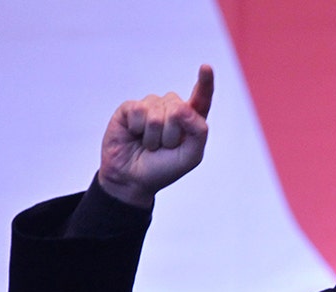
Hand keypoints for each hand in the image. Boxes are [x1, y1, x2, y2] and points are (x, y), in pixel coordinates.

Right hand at [97, 64, 214, 206]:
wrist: (131, 179)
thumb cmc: (163, 168)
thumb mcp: (191, 156)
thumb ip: (199, 132)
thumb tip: (182, 107)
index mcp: (190, 120)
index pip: (201, 98)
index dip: (204, 83)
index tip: (205, 68)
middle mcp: (171, 110)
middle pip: (178, 108)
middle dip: (171, 134)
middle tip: (163, 148)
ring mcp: (150, 107)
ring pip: (157, 111)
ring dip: (153, 136)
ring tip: (148, 145)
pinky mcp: (130, 108)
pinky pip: (138, 110)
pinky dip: (137, 128)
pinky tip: (134, 134)